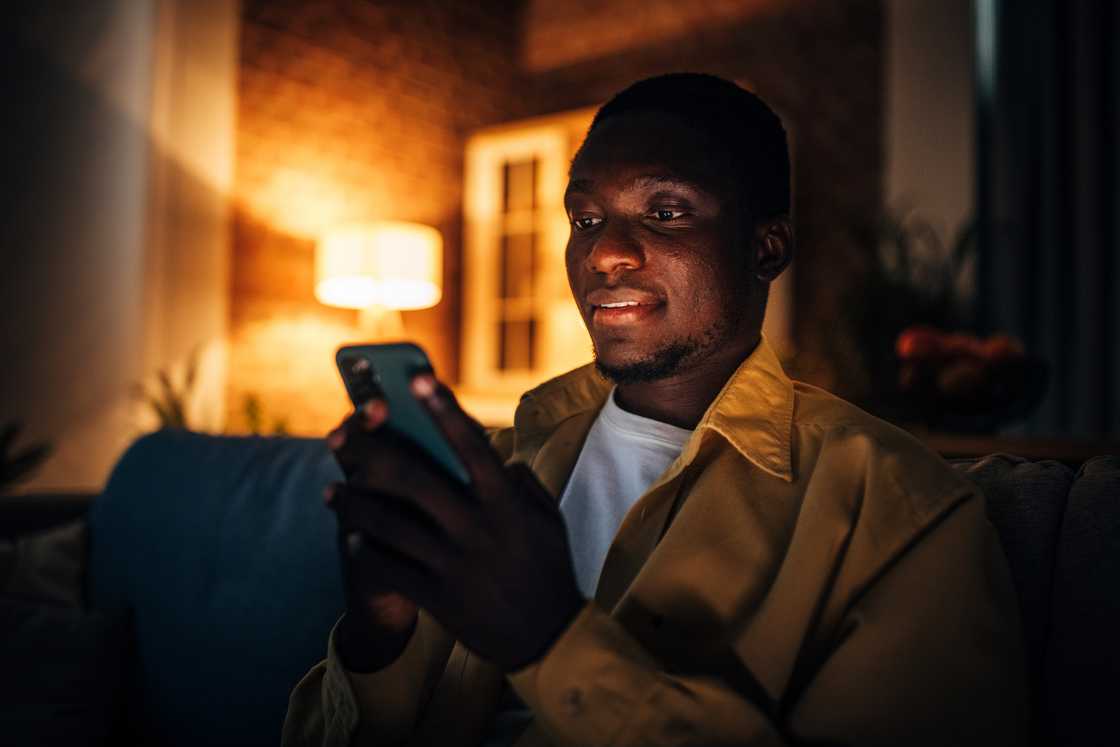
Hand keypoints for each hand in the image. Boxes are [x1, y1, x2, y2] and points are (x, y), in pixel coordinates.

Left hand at [326, 374, 584, 671]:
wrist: (546, 638)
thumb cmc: (546, 567)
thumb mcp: (545, 517)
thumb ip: (519, 480)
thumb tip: (490, 453)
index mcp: (506, 502)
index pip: (471, 443)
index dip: (443, 408)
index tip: (416, 378)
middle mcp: (477, 527)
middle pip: (412, 478)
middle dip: (371, 452)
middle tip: (339, 435)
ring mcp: (454, 563)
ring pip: (388, 524)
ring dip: (354, 504)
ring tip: (334, 492)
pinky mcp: (438, 597)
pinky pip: (390, 567)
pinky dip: (367, 550)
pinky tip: (353, 539)